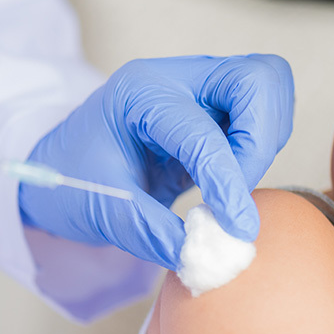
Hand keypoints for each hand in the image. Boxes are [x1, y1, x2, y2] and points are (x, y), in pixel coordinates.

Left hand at [19, 54, 293, 269]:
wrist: (64, 168)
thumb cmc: (72, 178)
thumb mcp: (99, 209)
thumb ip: (150, 233)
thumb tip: (203, 255)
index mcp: (141, 94)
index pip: (202, 132)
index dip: (228, 182)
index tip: (238, 228)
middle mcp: (179, 78)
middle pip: (256, 79)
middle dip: (260, 140)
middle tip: (239, 186)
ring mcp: (203, 87)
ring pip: (269, 89)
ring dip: (265, 140)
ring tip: (233, 181)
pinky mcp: (219, 106)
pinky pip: (265, 111)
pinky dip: (263, 143)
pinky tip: (234, 172)